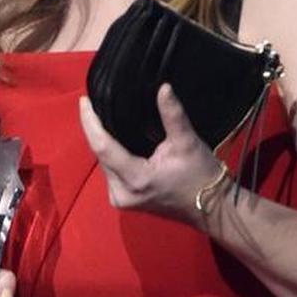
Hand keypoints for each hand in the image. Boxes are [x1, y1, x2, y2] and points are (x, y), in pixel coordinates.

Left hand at [79, 85, 223, 218]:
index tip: (84, 101)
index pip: (102, 146)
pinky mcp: (124, 200)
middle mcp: (121, 192)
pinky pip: (110, 171)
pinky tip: (112, 136)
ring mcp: (121, 199)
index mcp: (135, 179)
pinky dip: (110, 154)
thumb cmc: (201, 177)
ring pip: (103, 163)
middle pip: (100, 155)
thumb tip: (163, 88)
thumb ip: (172, 115)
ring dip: (102, 141)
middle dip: (94, 129)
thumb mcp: (187, 143)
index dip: (90, 123)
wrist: (211, 208)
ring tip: (100, 115)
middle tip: (93, 103)